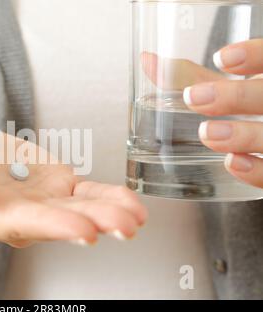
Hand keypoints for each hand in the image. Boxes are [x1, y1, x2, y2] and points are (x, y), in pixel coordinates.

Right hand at [0, 123, 147, 247]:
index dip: (54, 226)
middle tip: (126, 226)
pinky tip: (131, 203)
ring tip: (137, 216)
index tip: (84, 230)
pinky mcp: (53, 186)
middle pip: (60, 222)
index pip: (23, 224)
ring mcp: (40, 202)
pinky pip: (84, 194)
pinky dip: (107, 197)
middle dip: (94, 223)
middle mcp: (19, 217)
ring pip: (78, 209)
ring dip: (109, 213)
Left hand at [182, 39, 262, 188]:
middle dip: (235, 97)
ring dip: (243, 135)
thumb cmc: (242, 108)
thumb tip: (146, 61)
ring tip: (207, 133)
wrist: (260, 144)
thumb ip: (189, 76)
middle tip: (194, 98)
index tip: (221, 58)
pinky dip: (257, 170)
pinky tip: (233, 163)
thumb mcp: (223, 89)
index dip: (255, 56)